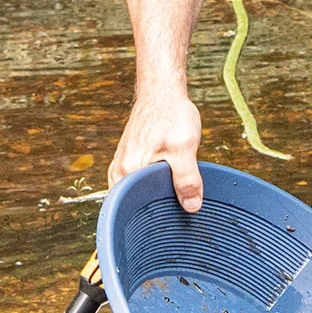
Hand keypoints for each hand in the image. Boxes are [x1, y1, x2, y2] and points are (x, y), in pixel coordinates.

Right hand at [104, 82, 205, 210]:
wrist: (162, 91)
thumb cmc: (171, 114)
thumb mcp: (185, 147)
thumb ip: (187, 179)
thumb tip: (192, 207)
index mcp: (128, 172)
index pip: (135, 210)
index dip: (156, 217)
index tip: (173, 221)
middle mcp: (119, 172)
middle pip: (134, 204)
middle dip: (154, 209)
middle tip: (177, 210)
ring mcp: (121, 165)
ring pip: (136, 193)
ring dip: (153, 197)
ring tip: (172, 197)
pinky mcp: (127, 160)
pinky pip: (136, 183)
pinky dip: (150, 187)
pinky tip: (165, 184)